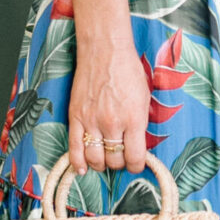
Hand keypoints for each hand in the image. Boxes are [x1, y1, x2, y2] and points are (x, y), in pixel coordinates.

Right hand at [67, 33, 149, 175]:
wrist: (105, 50)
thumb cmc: (128, 70)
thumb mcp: (144, 97)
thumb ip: (140, 123)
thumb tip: (137, 145)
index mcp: (134, 119)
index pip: (135, 157)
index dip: (137, 166)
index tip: (136, 164)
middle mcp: (112, 123)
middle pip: (115, 160)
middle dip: (120, 163)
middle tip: (121, 158)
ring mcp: (92, 121)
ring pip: (95, 158)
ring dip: (101, 164)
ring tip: (105, 160)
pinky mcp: (76, 117)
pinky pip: (74, 147)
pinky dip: (78, 162)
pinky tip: (83, 169)